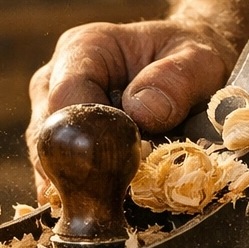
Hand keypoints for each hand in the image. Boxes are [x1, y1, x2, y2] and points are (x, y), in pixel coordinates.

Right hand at [27, 18, 235, 198]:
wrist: (189, 71)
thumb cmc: (191, 60)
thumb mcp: (200, 59)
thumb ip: (176, 80)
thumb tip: (141, 112)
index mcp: (84, 48)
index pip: (66, 97)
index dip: (93, 134)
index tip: (131, 157)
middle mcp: (55, 80)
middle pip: (48, 136)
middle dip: (86, 167)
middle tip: (132, 184)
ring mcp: (50, 117)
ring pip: (49, 164)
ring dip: (87, 184)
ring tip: (130, 189)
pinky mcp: (59, 148)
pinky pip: (59, 181)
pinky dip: (86, 195)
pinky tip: (116, 199)